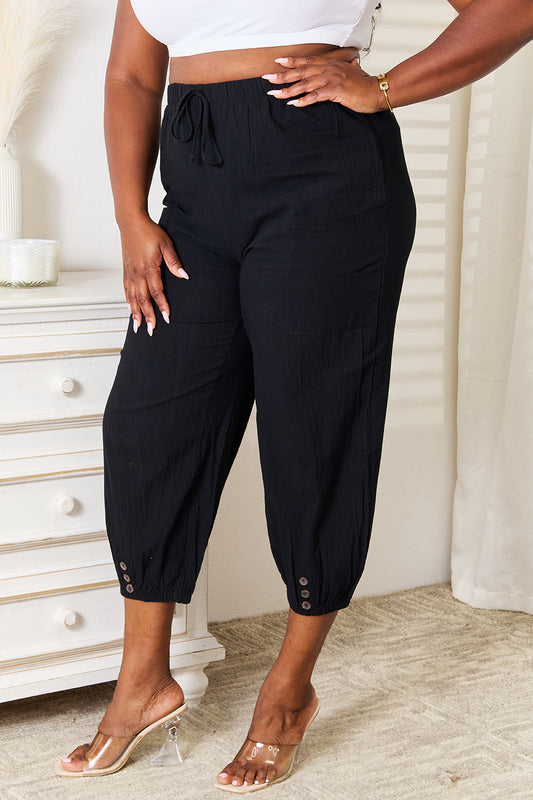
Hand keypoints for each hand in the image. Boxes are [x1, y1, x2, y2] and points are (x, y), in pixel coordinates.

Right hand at [119, 214, 187, 335]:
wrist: (131, 223)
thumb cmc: (149, 232)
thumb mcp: (166, 244)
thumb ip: (174, 262)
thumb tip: (184, 276)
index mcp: (149, 268)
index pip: (157, 292)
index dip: (162, 306)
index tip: (166, 317)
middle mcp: (137, 273)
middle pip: (143, 299)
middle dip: (148, 316)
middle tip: (151, 330)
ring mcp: (130, 273)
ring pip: (132, 298)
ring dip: (136, 313)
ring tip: (138, 326)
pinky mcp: (126, 271)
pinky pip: (126, 291)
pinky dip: (128, 302)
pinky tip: (131, 310)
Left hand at [261, 55, 385, 113]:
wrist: (377, 91)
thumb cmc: (365, 85)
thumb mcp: (355, 73)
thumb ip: (350, 68)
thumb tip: (353, 64)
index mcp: (331, 64)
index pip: (307, 61)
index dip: (292, 61)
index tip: (278, 62)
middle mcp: (329, 69)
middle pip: (301, 71)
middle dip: (283, 75)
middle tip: (268, 78)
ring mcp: (331, 79)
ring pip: (305, 84)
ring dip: (288, 90)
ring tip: (275, 94)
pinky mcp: (335, 91)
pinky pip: (316, 96)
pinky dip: (304, 100)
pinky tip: (293, 104)